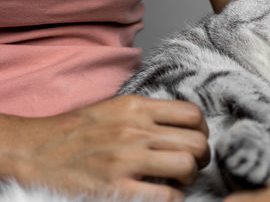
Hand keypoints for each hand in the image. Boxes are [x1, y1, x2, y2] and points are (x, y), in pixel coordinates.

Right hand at [1, 95, 209, 200]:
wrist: (37, 149)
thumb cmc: (77, 129)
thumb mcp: (114, 107)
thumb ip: (148, 113)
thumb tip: (179, 124)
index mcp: (136, 107)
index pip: (192, 114)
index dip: (202, 129)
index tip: (196, 138)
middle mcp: (135, 130)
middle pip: (196, 142)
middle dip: (202, 156)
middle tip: (193, 163)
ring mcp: (126, 159)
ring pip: (187, 166)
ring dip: (190, 176)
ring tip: (180, 179)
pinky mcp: (116, 187)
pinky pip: (165, 195)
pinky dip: (174, 197)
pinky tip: (166, 194)